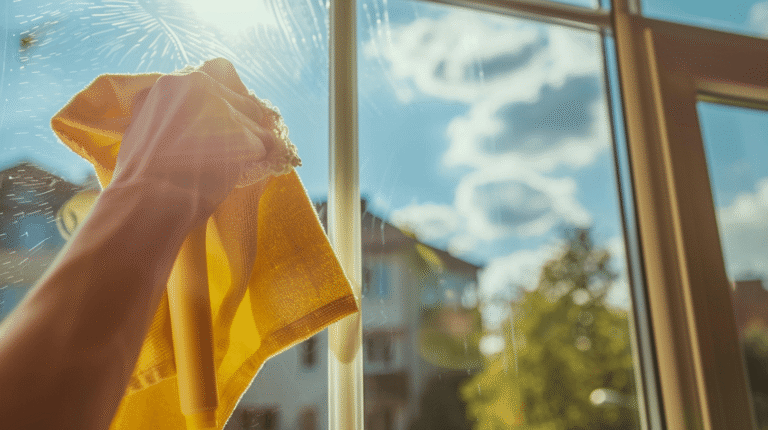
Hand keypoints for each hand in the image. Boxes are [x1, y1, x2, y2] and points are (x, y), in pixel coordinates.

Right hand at [110, 58, 271, 227]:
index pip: (221, 73)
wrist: (147, 201)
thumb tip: (174, 103)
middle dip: (240, 125)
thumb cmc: (139, 171)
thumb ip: (164, 106)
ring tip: (223, 165)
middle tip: (222, 150)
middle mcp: (202, 87)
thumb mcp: (140, 122)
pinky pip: (262, 147)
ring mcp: (223, 110)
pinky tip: (230, 173)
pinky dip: (252, 162)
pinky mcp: (242, 135)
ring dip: (248, 145)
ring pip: (255, 126)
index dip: (226, 101)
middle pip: (244, 103)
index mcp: (175, 82)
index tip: (220, 121)